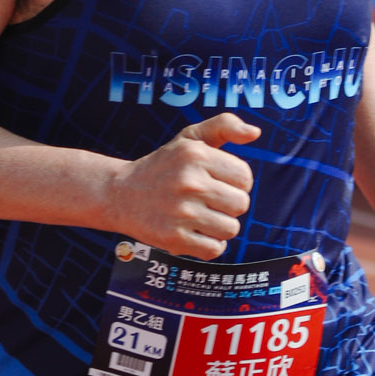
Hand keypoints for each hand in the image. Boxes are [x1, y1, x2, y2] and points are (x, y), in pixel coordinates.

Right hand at [107, 113, 259, 259]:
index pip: (245, 177)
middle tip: (207, 201)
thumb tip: (254, 133)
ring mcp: (182, 212)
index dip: (235, 183)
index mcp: (196, 155)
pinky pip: (214, 249)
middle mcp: (190, 182)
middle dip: (228, 205)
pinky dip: (208, 245)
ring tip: (200, 217)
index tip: (217, 182)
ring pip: (231, 229)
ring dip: (219, 226)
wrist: (120, 194)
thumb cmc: (163, 166)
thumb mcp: (189, 138)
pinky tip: (194, 233)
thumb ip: (224, 126)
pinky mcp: (174, 238)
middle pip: (241, 204)